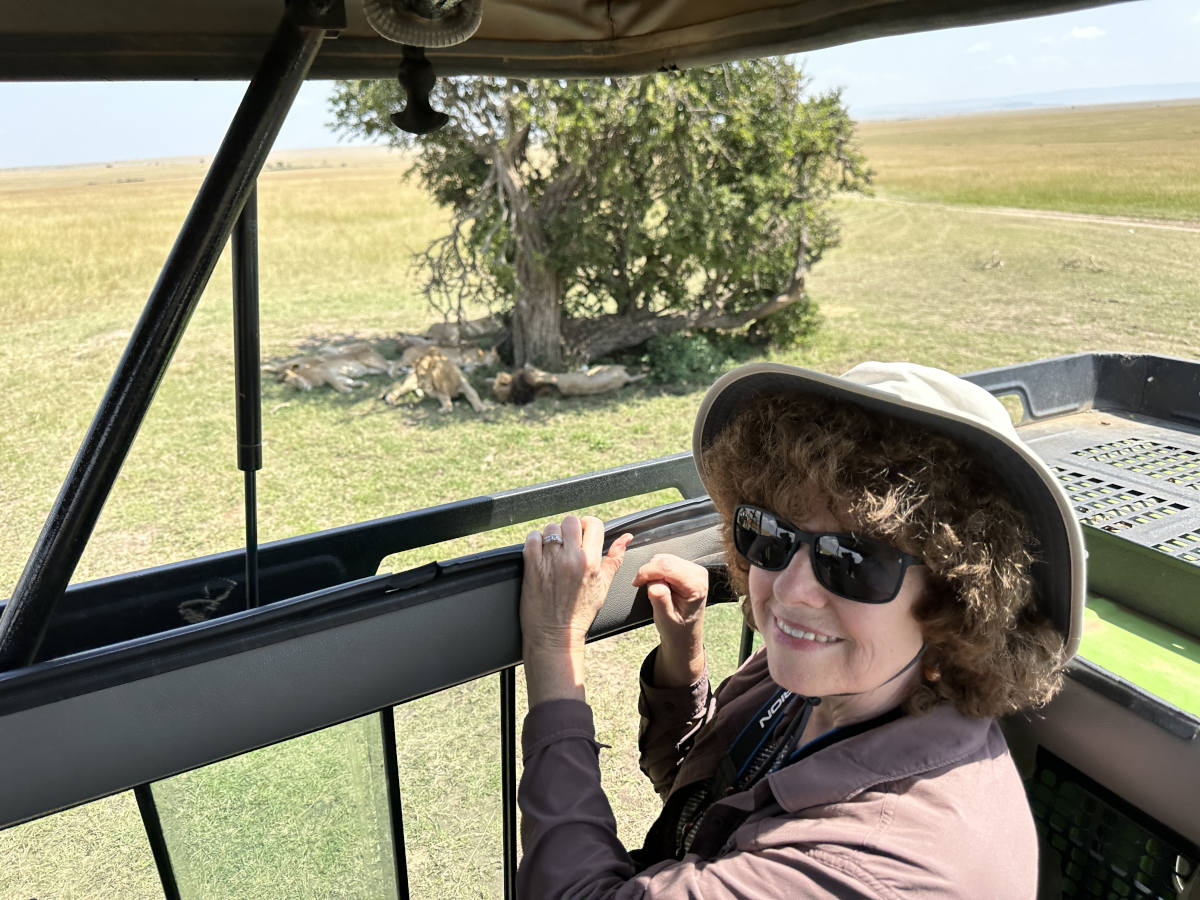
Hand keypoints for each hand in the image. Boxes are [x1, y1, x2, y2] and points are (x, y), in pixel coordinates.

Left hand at [520, 515, 632, 704]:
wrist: (556, 635)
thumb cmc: (580, 613)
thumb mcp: (604, 586)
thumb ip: (614, 559)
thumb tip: (626, 537)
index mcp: (591, 562)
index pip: (593, 524)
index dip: (588, 526)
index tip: (583, 534)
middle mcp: (572, 558)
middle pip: (571, 521)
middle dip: (570, 529)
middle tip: (567, 543)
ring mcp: (551, 561)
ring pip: (551, 528)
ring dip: (551, 536)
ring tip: (553, 551)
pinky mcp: (532, 566)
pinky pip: (532, 538)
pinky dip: (534, 541)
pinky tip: (539, 553)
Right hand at [631, 554, 708, 687]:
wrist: (684, 634)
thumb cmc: (677, 628)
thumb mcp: (665, 618)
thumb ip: (660, 600)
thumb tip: (654, 584)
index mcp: (696, 586)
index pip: (667, 567)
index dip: (648, 572)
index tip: (637, 583)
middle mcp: (698, 574)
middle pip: (665, 560)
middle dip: (650, 572)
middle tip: (647, 590)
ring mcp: (693, 569)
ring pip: (663, 558)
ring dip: (653, 572)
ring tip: (656, 590)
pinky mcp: (687, 568)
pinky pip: (665, 561)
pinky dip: (657, 571)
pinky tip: (659, 584)